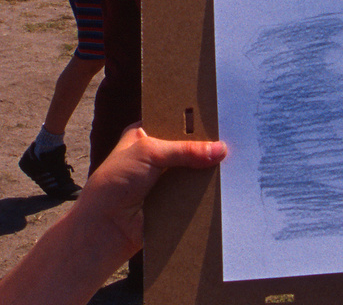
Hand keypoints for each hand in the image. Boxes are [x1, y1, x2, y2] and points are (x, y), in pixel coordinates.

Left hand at [70, 126, 227, 255]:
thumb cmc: (115, 182)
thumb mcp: (148, 152)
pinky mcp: (174, 203)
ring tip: (236, 163)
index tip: (220, 117)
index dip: (194, 120)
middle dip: (206, 148)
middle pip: (189, 148)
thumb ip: (184, 149)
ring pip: (195, 173)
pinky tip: (227, 188)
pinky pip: (196, 196)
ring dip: (209, 173)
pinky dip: (207, 194)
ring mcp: (166, 181)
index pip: (175, 122)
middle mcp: (156, 157)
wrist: (105, 226)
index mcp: (145, 135)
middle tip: (234, 140)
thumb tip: (220, 149)